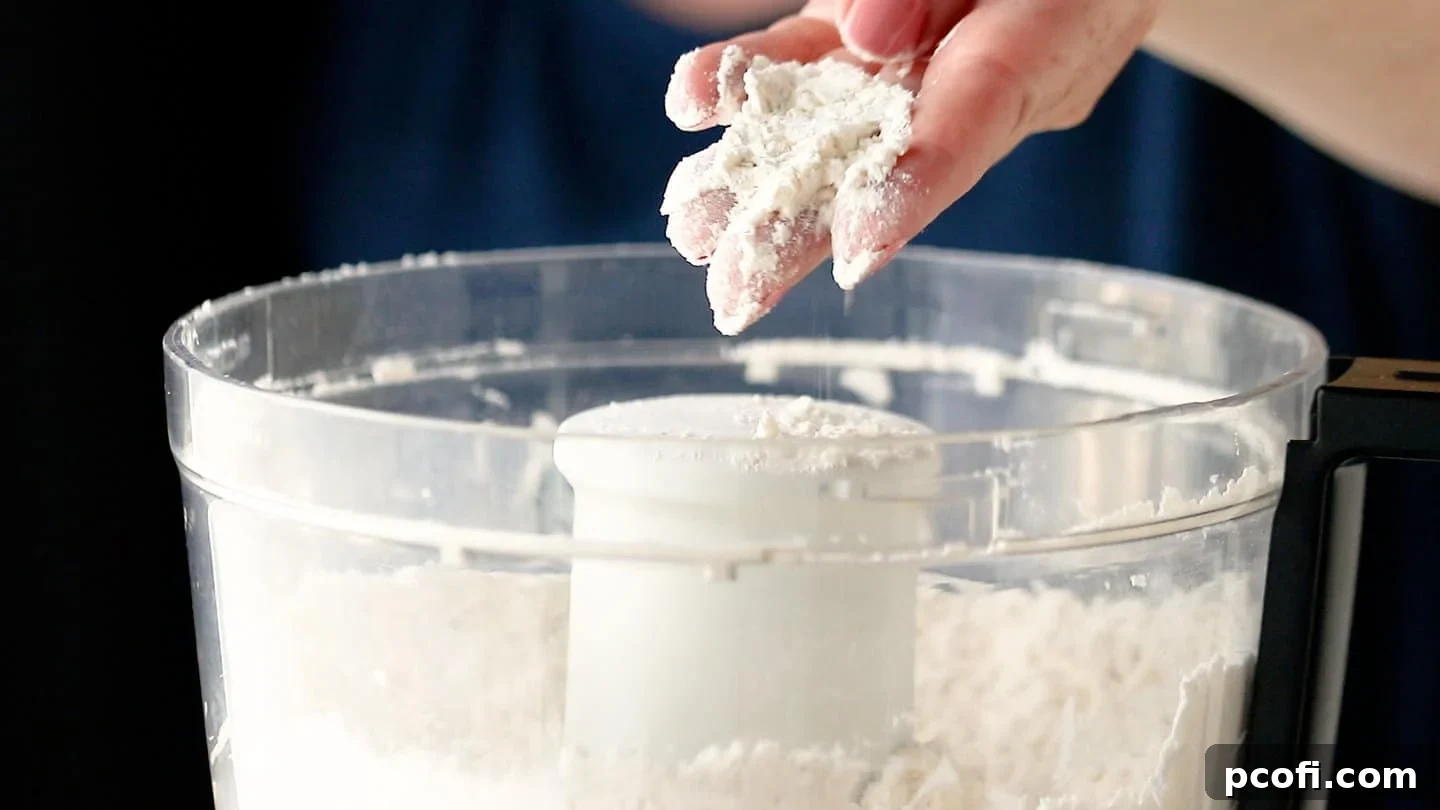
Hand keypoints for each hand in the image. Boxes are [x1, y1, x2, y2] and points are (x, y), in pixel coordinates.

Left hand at [662, 0, 1159, 332]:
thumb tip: (861, 36)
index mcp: (1051, 39)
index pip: (978, 118)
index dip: (916, 186)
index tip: (857, 248)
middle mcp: (984, 70)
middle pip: (889, 159)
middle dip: (808, 230)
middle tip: (737, 294)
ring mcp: (924, 57)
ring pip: (839, 126)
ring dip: (761, 181)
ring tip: (693, 231)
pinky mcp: (872, 33)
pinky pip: (814, 60)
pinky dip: (755, 88)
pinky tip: (693, 102)